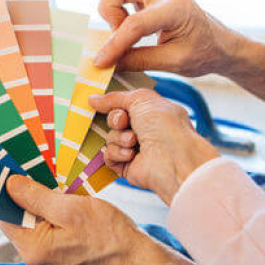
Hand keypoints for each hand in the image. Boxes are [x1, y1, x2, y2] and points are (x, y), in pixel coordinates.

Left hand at [0, 175, 152, 264]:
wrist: (136, 257)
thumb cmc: (108, 234)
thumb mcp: (70, 209)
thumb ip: (36, 197)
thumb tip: (10, 184)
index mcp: (32, 248)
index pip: (3, 215)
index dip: (1, 190)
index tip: (5, 167)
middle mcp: (34, 256)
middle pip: (16, 217)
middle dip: (21, 192)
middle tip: (27, 165)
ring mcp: (47, 256)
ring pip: (32, 220)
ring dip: (37, 199)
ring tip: (45, 176)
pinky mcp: (58, 252)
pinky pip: (46, 226)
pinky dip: (49, 210)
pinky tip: (58, 194)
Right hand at [90, 88, 218, 204]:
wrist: (172, 158)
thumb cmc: (165, 126)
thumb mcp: (141, 99)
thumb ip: (115, 97)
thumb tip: (93, 99)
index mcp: (151, 113)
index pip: (124, 106)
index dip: (116, 105)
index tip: (116, 105)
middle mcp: (144, 131)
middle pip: (114, 121)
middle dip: (116, 120)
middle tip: (125, 123)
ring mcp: (136, 149)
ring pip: (110, 138)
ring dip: (119, 138)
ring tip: (134, 142)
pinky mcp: (127, 166)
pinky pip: (108, 156)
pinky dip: (117, 153)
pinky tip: (131, 155)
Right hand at [93, 0, 244, 75]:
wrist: (221, 45)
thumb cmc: (204, 53)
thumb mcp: (174, 63)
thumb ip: (139, 61)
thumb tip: (109, 64)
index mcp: (176, 8)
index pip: (135, 23)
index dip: (114, 44)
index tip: (101, 62)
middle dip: (109, 10)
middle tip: (118, 35)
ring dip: (112, 10)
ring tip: (125, 35)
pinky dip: (118, 12)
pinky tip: (130, 33)